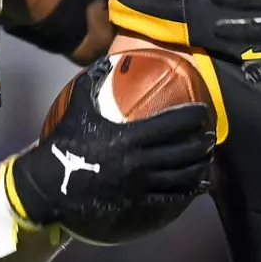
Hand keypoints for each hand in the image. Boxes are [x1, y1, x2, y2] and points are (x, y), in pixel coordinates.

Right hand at [9, 57, 213, 237]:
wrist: (50, 184)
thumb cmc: (65, 143)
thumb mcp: (77, 107)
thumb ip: (93, 82)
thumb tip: (107, 61)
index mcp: (129, 136)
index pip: (173, 124)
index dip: (193, 118)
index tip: (203, 112)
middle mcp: (139, 161)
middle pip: (184, 151)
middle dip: (202, 142)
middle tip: (210, 135)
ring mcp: (140, 183)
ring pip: (183, 175)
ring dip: (201, 165)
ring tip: (208, 157)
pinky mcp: (137, 200)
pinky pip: (171, 195)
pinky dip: (190, 189)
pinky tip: (200, 184)